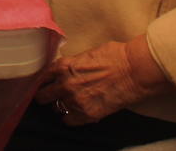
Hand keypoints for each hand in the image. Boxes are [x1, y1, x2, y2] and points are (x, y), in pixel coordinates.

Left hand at [34, 38, 168, 125]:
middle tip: (51, 96)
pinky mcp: (88, 114)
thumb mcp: (86, 55)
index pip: (41, 77)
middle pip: (42, 96)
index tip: (43, 84)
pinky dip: (71, 118)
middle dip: (46, 95)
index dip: (42, 81)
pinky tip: (77, 113)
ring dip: (61, 105)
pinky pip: (69, 121)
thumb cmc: (115, 56)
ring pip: (56, 108)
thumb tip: (66, 70)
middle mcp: (65, 84)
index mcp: (63, 66)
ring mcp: (75, 101)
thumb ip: (72, 65)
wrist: (135, 70)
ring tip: (69, 103)